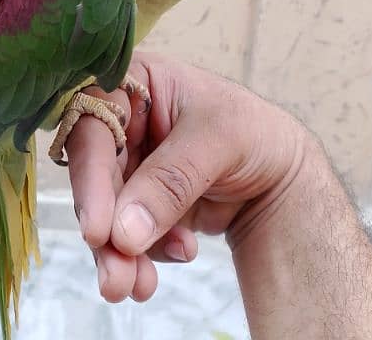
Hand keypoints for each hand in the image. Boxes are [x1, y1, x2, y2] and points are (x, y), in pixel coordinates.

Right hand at [66, 52, 310, 302]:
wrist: (281, 170)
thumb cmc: (252, 129)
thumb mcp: (217, 140)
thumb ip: (170, 181)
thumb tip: (123, 232)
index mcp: (133, 83)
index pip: (94, 127)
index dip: (90, 177)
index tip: (97, 230)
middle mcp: (122, 122)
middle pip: (93, 177)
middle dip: (105, 231)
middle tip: (116, 280)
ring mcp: (131, 163)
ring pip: (107, 211)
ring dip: (120, 254)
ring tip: (138, 287)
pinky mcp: (140, 200)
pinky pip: (129, 232)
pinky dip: (146, 253)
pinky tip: (183, 250)